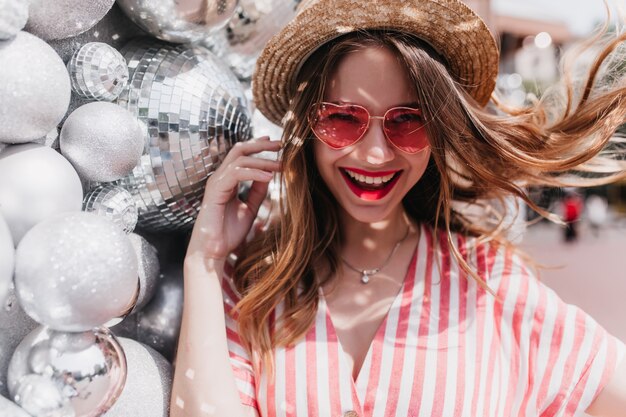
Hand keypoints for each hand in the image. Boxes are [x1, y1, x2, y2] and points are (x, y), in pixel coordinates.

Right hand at [186, 136, 280, 260]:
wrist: (213, 252)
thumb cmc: (228, 234)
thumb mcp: (250, 209)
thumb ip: (257, 192)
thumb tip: (269, 175)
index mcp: (226, 181)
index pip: (241, 156)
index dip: (258, 148)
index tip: (276, 145)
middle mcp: (220, 178)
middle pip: (239, 150)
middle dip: (260, 145)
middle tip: (280, 144)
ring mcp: (216, 183)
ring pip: (239, 160)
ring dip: (262, 161)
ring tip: (280, 166)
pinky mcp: (215, 191)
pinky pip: (236, 174)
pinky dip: (254, 173)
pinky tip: (269, 177)